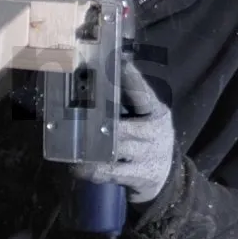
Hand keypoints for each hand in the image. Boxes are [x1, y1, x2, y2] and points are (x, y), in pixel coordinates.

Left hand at [73, 61, 174, 202]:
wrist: (167, 175)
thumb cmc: (148, 137)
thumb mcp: (148, 116)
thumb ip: (130, 99)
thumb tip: (102, 74)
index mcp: (156, 112)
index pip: (143, 93)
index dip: (131, 78)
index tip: (119, 63)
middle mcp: (153, 132)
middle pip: (122, 124)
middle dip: (98, 121)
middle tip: (74, 112)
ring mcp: (147, 154)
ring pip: (113, 148)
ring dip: (90, 148)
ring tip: (70, 144)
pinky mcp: (139, 175)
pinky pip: (110, 172)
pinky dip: (91, 170)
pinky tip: (77, 168)